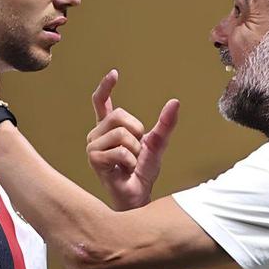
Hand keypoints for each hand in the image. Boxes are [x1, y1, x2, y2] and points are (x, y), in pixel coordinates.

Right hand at [86, 70, 179, 210]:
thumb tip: (175, 102)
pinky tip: (125, 170)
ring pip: (121, 134)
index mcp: (108, 128)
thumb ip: (165, 124)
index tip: (114, 73)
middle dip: (136, 131)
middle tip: (136, 149)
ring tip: (130, 162)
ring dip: (134, 150)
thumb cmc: (142, 171)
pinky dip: (130, 161)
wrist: (137, 194)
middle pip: (118, 115)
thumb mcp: (157, 144)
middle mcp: (97, 134)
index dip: (106, 87)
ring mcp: (93, 146)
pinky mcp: (94, 159)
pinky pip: (120, 151)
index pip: (101, 102)